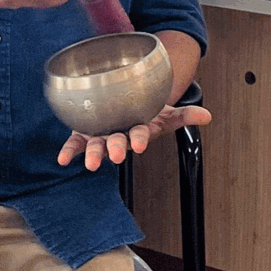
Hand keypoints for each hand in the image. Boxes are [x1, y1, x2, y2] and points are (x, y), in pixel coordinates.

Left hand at [57, 99, 211, 170]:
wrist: (126, 106)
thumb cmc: (146, 112)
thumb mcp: (166, 112)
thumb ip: (186, 115)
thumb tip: (208, 117)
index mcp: (137, 129)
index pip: (139, 134)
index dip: (139, 139)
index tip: (139, 144)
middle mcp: (119, 134)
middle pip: (117, 142)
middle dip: (116, 149)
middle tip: (115, 157)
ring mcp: (101, 134)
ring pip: (96, 145)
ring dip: (92, 154)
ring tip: (90, 164)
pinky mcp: (84, 132)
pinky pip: (75, 142)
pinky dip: (68, 151)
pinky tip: (62, 159)